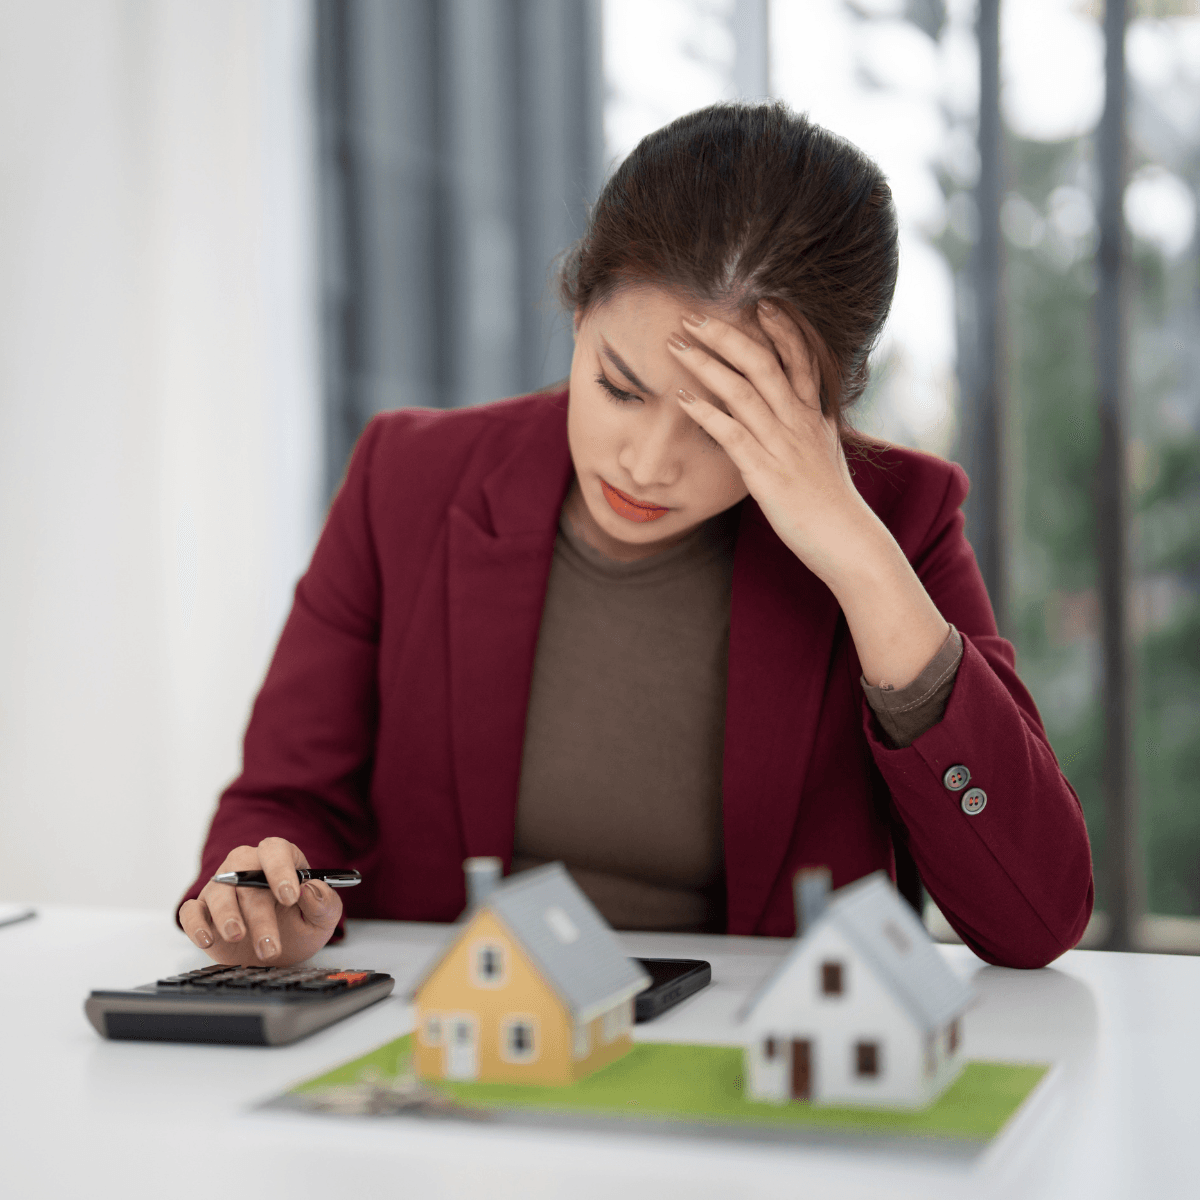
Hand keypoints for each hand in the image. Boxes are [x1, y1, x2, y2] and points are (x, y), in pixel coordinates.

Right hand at [179, 837, 342, 967]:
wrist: (275, 951)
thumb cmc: (299, 925)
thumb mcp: (322, 918)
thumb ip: (324, 903)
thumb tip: (312, 890)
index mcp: (280, 859)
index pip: (275, 851)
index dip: (281, 870)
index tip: (290, 896)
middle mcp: (246, 866)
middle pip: (246, 876)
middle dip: (259, 913)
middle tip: (269, 944)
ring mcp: (221, 887)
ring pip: (219, 892)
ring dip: (228, 916)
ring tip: (238, 936)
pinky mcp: (202, 911)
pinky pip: (191, 910)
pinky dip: (195, 924)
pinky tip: (208, 939)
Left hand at [668, 302, 875, 584]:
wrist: (846, 539)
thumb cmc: (831, 502)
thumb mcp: (825, 453)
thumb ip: (811, 426)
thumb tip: (804, 410)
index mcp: (814, 415)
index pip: (801, 357)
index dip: (782, 327)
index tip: (761, 301)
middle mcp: (798, 422)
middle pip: (762, 363)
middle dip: (726, 335)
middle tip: (695, 317)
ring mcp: (781, 444)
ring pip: (742, 390)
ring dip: (706, 364)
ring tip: (677, 346)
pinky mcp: (764, 471)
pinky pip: (730, 432)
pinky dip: (704, 411)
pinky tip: (681, 397)